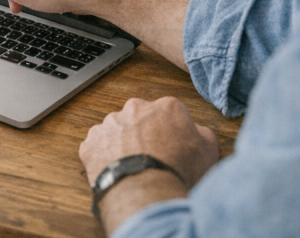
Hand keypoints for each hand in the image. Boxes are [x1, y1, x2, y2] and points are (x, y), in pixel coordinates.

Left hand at [80, 97, 218, 188]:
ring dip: (123, 144)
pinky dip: (105, 157)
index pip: (170, 112)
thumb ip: (202, 132)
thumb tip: (194, 129)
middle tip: (152, 157)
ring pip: (117, 130)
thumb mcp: (208, 151)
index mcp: (166, 107)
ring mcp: (110, 124)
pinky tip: (117, 172)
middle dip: (145, 133)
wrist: (144, 192)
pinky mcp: (91, 142)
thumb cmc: (177, 171)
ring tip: (134, 168)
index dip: (172, 131)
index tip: (173, 146)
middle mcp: (135, 108)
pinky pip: (98, 147)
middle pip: (141, 117)